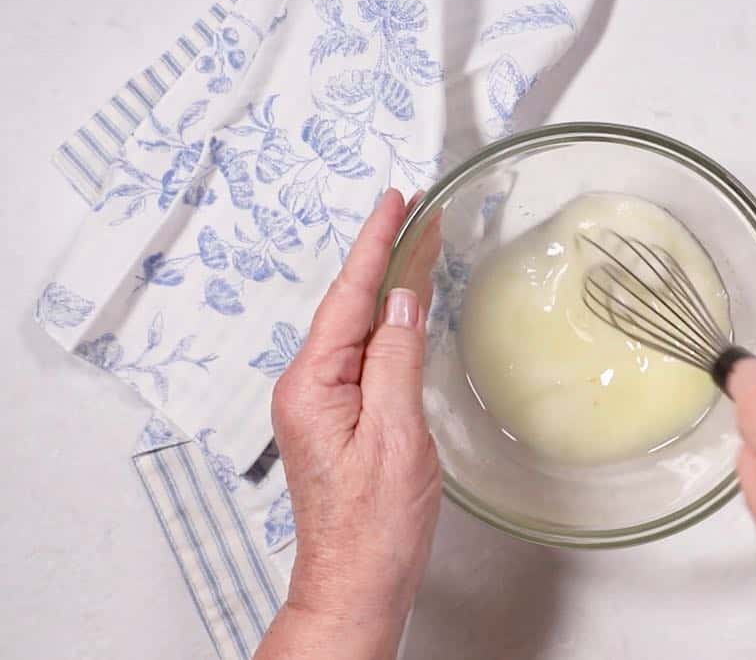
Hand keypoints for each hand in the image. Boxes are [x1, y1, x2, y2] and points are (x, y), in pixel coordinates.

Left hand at [256, 189, 439, 659]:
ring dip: (386, 285)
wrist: (356, 585)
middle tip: (417, 211)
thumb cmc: (374, 526)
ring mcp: (318, 404)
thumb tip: (402, 302)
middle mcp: (306, 387)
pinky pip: (360, 355)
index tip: (397, 202)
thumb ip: (395, 360)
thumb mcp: (396, 436)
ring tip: (417, 244)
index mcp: (314, 384)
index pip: (349, 296)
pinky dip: (385, 324)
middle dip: (383, 255)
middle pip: (349, 305)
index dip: (376, 244)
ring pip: (355, 328)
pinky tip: (402, 311)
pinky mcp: (335, 419)